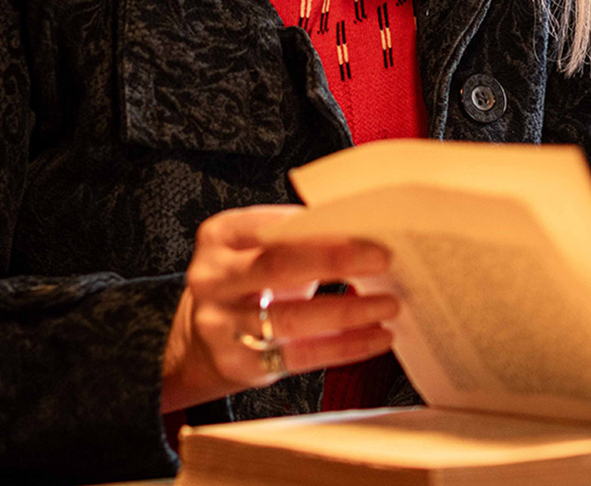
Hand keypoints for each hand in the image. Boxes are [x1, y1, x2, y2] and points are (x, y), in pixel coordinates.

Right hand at [161, 205, 399, 412]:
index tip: (364, 230)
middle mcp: (213, 279)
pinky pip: (300, 356)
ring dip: (347, 312)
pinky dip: (344, 347)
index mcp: (220, 237)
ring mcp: (221, 325)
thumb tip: (363, 231)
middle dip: (334, 262)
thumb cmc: (247, 280)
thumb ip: (296, 236)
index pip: (270, 227)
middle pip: (276, 267)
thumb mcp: (257, 247)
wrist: (202, 337)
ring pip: (290, 319)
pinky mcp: (239, 363)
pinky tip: (375, 337)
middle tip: (382, 259)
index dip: (318, 230)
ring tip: (387, 304)